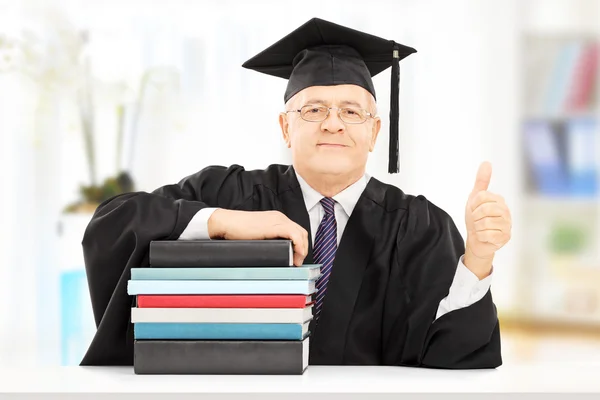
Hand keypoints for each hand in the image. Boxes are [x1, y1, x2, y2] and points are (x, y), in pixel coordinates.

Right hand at [208, 209, 308, 266]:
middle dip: (303, 248)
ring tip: (296, 261)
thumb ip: (268, 240)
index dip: (300, 245)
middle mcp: (279, 218)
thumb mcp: (258, 235)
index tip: (296, 257)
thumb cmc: (237, 230)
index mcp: (276, 219)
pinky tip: (295, 255)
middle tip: (297, 261)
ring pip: (300, 233)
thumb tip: (275, 255)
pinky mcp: (274, 226)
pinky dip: (299, 245)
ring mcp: (278, 220)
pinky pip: (294, 234)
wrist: (227, 222)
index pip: (296, 231)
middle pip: (301, 232)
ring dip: (302, 249)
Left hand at [464, 162, 511, 278]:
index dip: (473, 205)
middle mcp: (506, 211)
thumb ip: (481, 181)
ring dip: (478, 227)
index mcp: (499, 200)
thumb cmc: (476, 218)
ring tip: (481, 228)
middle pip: (484, 210)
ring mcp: (507, 225)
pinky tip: (485, 237)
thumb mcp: (475, 198)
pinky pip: (487, 235)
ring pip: (485, 223)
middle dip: (475, 217)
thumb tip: (486, 162)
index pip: (481, 197)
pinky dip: (481, 236)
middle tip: (477, 221)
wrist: (476, 240)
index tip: (474, 210)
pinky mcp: (505, 237)